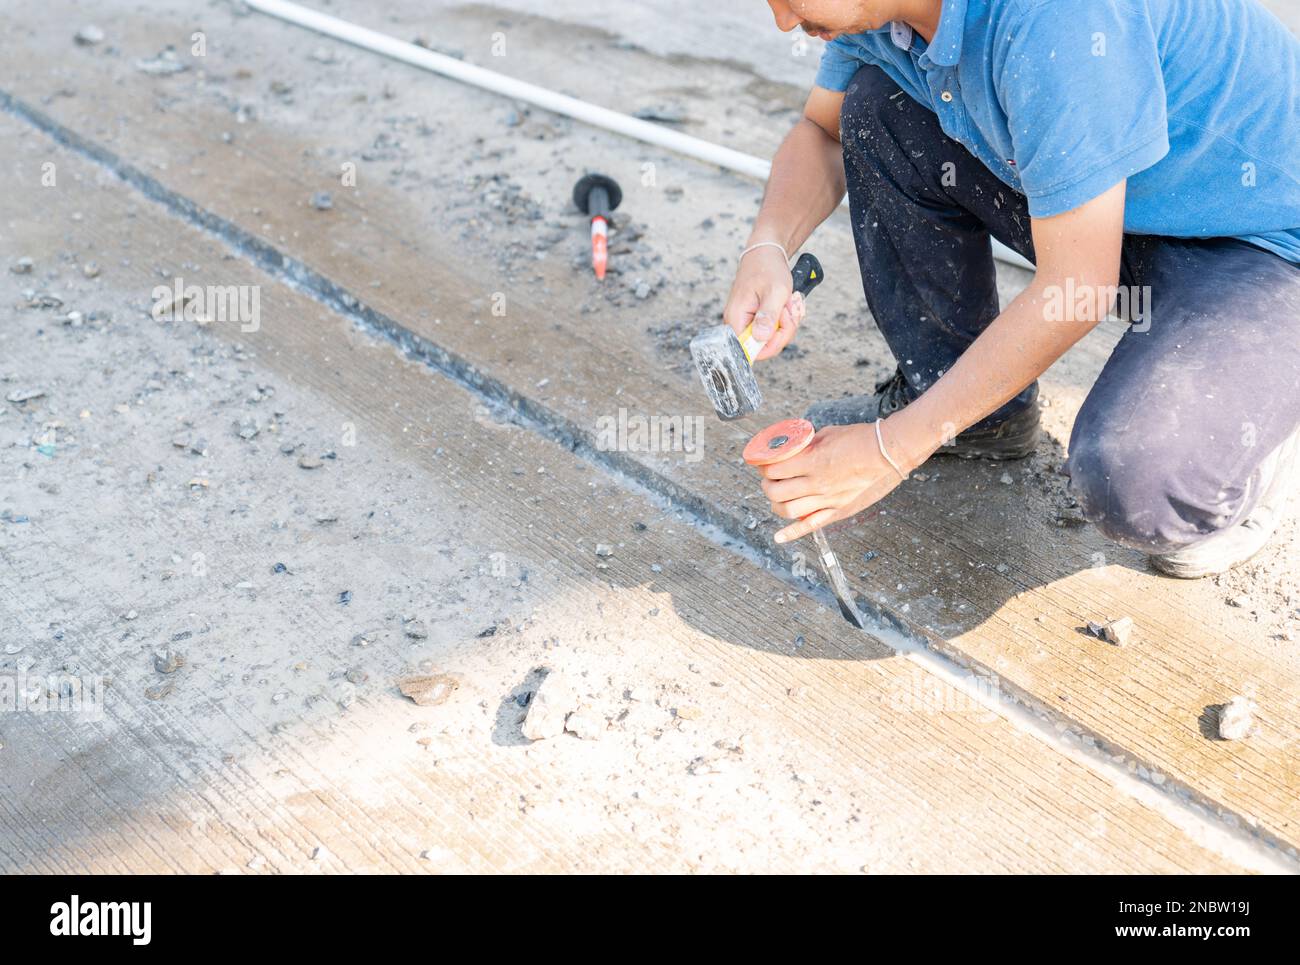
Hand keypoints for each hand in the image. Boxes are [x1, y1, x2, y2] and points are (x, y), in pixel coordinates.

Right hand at [722, 246, 806, 360]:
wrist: (765, 253)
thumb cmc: (767, 268)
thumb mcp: (774, 291)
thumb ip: (768, 316)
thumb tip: (760, 338)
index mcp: (736, 319)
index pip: (750, 351)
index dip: (772, 343)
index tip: (783, 322)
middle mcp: (738, 324)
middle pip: (765, 346)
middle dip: (784, 329)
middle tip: (788, 308)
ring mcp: (748, 322)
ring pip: (772, 338)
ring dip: (787, 322)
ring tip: (788, 302)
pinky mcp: (756, 319)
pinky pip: (774, 329)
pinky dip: (785, 318)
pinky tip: (786, 304)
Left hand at [756, 418, 921, 543]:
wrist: (888, 453)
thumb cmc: (860, 439)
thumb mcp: (827, 434)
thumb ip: (806, 445)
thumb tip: (790, 449)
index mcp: (813, 461)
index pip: (775, 469)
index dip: (763, 466)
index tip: (763, 462)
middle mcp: (817, 483)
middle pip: (776, 491)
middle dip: (766, 485)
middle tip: (769, 479)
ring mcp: (828, 499)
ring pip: (788, 510)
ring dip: (776, 504)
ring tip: (777, 496)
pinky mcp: (838, 510)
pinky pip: (811, 525)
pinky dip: (792, 533)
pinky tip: (779, 537)